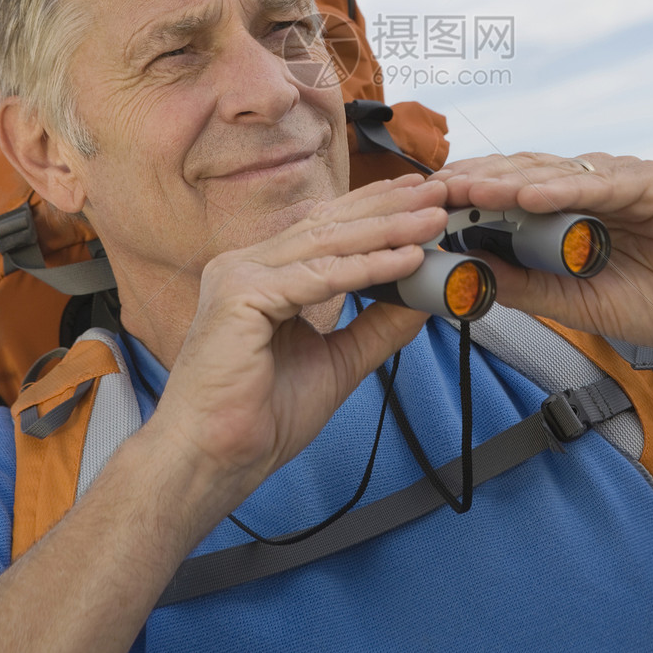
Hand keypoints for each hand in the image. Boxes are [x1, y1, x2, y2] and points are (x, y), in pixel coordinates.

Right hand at [145, 174, 448, 529]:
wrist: (214, 459)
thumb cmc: (259, 417)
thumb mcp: (337, 361)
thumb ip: (376, 326)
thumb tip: (423, 297)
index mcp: (261, 273)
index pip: (327, 228)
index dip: (376, 208)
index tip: (421, 198)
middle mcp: (246, 264)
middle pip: (330, 225)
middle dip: (389, 207)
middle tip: (438, 193)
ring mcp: (239, 274)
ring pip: (328, 243)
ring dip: (388, 229)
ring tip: (432, 220)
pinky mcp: (241, 295)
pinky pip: (319, 276)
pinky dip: (369, 267)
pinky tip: (407, 259)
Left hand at [430, 151, 652, 358]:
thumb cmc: (650, 301)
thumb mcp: (570, 301)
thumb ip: (522, 285)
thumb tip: (466, 274)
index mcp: (566, 207)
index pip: (506, 189)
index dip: (467, 193)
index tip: (424, 203)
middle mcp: (587, 185)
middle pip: (521, 173)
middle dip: (475, 181)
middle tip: (432, 191)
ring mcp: (618, 179)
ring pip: (554, 172)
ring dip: (508, 180)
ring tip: (469, 190)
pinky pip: (602, 184)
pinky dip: (564, 189)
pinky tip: (530, 197)